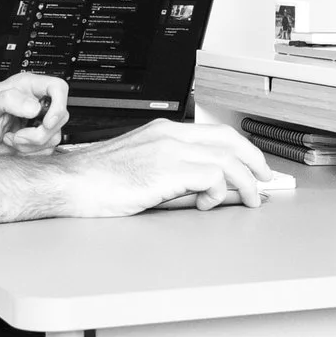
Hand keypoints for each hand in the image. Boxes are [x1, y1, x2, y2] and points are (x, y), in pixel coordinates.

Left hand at [0, 74, 69, 154]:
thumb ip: (9, 100)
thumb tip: (34, 107)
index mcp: (26, 87)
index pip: (58, 88)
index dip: (59, 104)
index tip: (47, 121)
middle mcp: (36, 103)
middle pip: (60, 115)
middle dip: (40, 131)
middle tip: (20, 134)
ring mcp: (38, 122)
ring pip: (55, 134)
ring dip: (32, 143)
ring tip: (13, 138)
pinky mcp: (38, 140)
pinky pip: (48, 148)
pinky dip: (31, 151)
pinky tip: (15, 144)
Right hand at [59, 118, 273, 214]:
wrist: (70, 184)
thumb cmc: (96, 181)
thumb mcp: (140, 168)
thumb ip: (170, 171)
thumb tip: (199, 187)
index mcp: (163, 132)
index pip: (214, 132)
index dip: (240, 149)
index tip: (252, 165)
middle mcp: (169, 135)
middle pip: (229, 139)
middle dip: (255, 159)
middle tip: (266, 178)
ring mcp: (169, 151)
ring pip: (227, 159)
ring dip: (245, 181)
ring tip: (250, 198)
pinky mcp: (167, 171)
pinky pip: (212, 177)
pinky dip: (218, 193)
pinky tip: (207, 204)